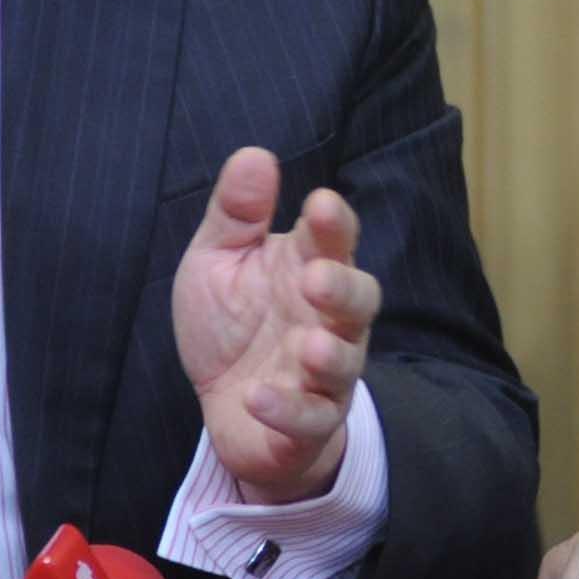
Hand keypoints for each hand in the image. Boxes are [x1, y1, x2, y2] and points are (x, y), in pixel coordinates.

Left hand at [172, 147, 380, 502]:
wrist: (227, 410)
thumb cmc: (232, 325)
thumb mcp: (219, 261)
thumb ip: (237, 214)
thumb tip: (256, 154)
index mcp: (309, 270)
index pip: (334, 241)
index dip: (333, 225)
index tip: (319, 204)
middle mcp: (328, 321)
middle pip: (359, 301)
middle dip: (343, 289)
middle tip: (316, 279)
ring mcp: (323, 375)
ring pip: (345, 364)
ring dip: (329, 356)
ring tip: (307, 347)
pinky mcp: (308, 424)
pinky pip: (309, 419)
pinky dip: (287, 410)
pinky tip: (258, 397)